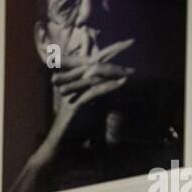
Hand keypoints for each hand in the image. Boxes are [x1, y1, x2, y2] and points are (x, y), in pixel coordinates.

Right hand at [7, 39, 134, 191]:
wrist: (60, 149)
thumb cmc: (75, 132)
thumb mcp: (93, 109)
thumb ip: (102, 96)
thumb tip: (118, 87)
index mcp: (74, 83)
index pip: (93, 63)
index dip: (109, 51)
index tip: (127, 42)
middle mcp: (71, 85)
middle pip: (94, 63)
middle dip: (114, 51)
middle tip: (130, 41)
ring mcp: (71, 94)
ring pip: (94, 76)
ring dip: (115, 71)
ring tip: (131, 68)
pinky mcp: (74, 106)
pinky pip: (93, 92)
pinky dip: (108, 87)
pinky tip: (122, 83)